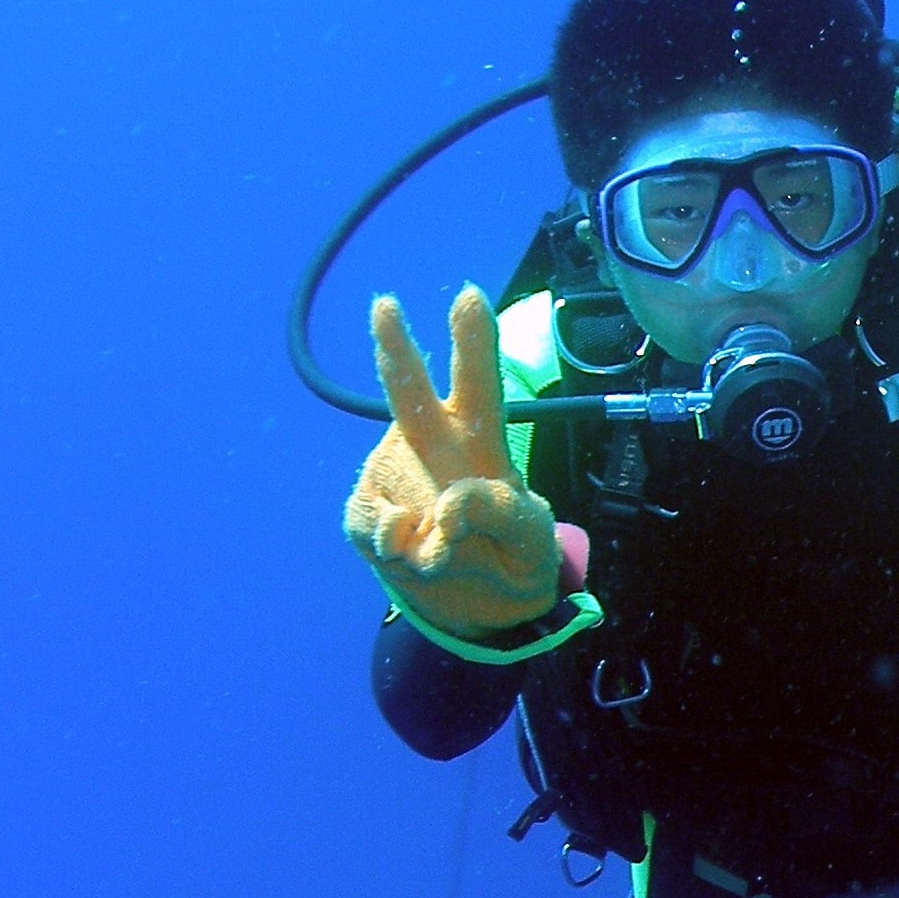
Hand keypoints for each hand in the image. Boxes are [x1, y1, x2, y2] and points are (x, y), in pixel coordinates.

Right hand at [343, 287, 560, 638]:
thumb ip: (503, 514)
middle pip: (412, 394)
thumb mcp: (531, 538)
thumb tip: (445, 507)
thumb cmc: (514, 552)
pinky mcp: (367, 514)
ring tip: (446, 554)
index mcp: (482, 440)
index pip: (481, 384)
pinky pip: (373, 529)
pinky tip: (414, 555)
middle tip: (386, 305)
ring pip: (390, 486)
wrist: (480, 601)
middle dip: (396, 350)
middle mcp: (432, 445)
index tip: (469, 295)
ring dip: (410, 527)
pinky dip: (397, 550)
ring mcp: (393, 475)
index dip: (475, 341)